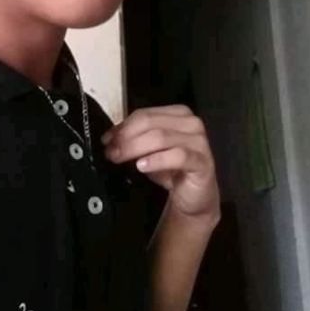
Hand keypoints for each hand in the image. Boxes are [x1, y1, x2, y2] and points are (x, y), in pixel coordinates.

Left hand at [101, 105, 219, 224]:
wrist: (194, 196)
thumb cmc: (172, 170)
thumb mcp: (148, 151)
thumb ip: (132, 139)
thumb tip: (109, 137)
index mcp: (178, 114)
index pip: (144, 114)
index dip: (122, 127)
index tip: (107, 140)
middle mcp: (191, 123)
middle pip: (150, 124)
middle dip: (126, 138)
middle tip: (111, 151)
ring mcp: (199, 141)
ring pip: (161, 137)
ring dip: (135, 148)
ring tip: (121, 158)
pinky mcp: (203, 161)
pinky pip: (178, 156)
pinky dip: (156, 160)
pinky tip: (142, 166)